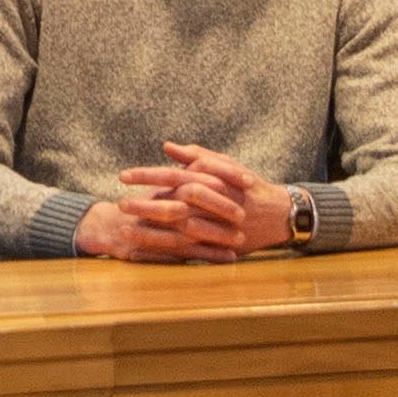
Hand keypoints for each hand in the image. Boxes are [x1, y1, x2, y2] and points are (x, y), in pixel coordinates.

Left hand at [103, 145, 290, 261]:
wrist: (278, 213)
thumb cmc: (248, 186)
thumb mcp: (225, 164)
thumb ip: (195, 155)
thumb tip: (167, 146)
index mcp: (208, 179)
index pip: (171, 174)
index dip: (146, 175)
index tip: (123, 176)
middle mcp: (209, 201)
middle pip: (170, 202)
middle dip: (142, 203)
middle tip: (119, 204)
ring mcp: (213, 224)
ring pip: (175, 228)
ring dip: (149, 230)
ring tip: (125, 229)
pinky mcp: (216, 244)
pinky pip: (188, 248)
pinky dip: (168, 249)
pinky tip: (148, 250)